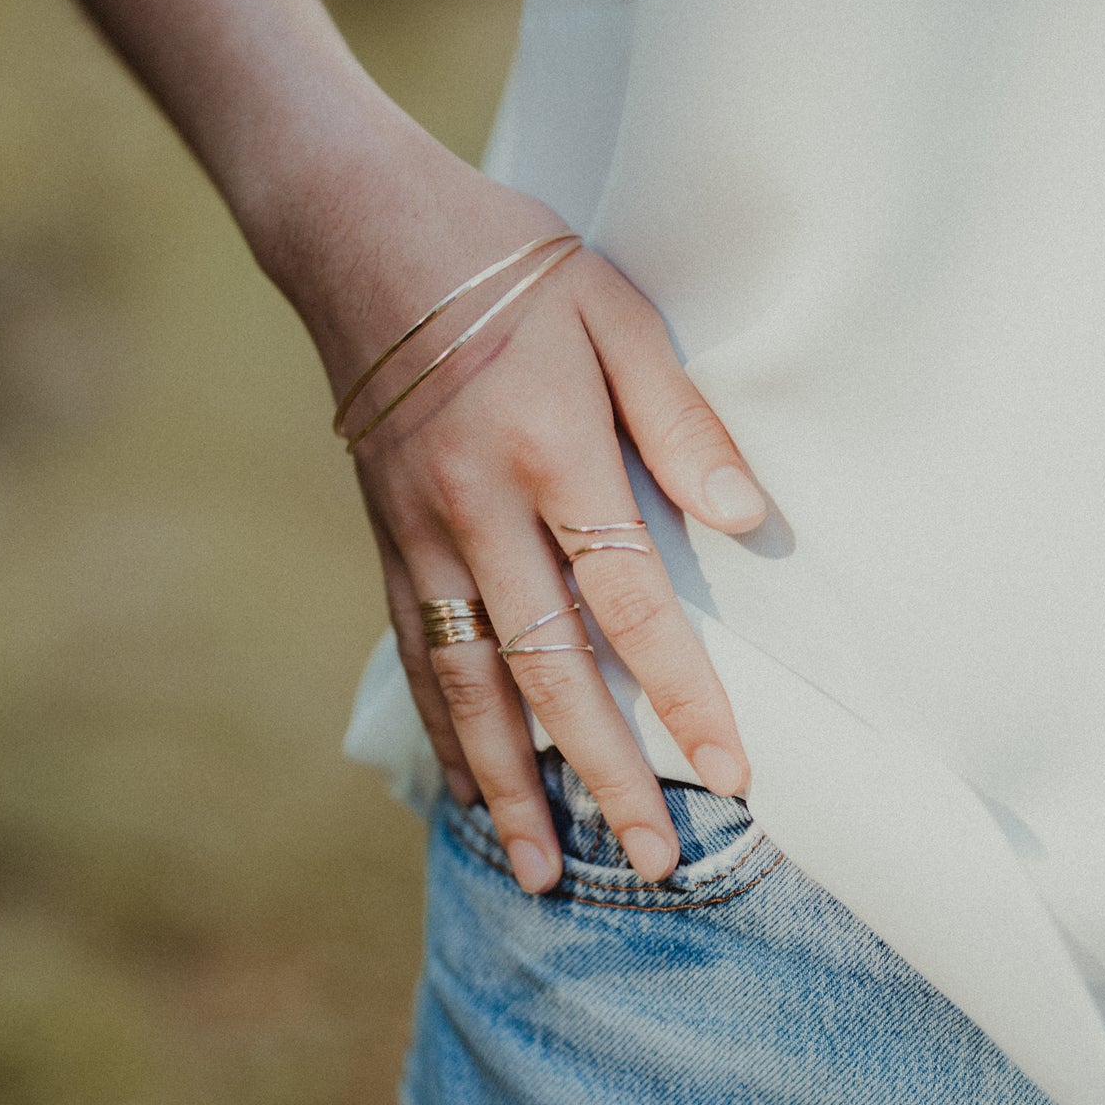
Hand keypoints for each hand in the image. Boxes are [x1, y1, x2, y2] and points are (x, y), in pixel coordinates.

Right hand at [320, 136, 767, 894]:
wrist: (361, 233)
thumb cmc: (508, 263)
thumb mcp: (614, 311)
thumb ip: (677, 419)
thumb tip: (742, 521)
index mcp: (550, 451)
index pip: (628, 601)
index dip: (682, 693)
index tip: (730, 773)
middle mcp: (478, 509)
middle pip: (547, 669)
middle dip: (601, 774)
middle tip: (649, 858)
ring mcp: (421, 534)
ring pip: (467, 682)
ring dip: (507, 783)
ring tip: (540, 871)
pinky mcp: (386, 540)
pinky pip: (417, 654)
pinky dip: (443, 730)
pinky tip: (465, 791)